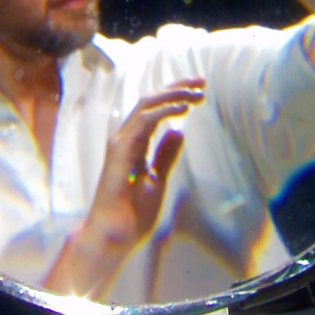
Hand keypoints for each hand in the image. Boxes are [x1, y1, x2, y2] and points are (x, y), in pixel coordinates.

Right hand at [83, 78, 204, 252]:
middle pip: (150, 100)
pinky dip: (164, 110)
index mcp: (133, 142)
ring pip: (147, 104)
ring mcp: (121, 141)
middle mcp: (125, 136)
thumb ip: (165, 155)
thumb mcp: (157, 179)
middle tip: (200, 81)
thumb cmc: (132, 213)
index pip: (154, 109)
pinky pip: (144, 121)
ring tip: (195, 92)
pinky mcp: (121, 149)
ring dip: (173, 94)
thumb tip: (178, 132)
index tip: (198, 91)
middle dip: (176, 87)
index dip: (174, 96)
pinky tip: (182, 108)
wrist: (114, 233)